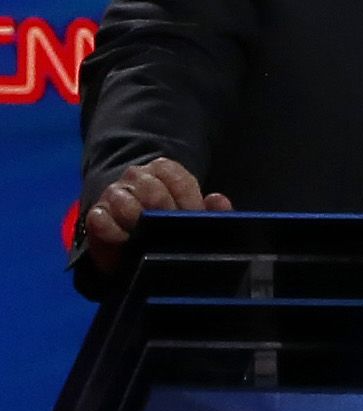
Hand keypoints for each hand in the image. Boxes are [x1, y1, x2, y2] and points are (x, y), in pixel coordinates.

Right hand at [82, 157, 227, 257]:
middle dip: (164, 214)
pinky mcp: (96, 213)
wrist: (132, 235)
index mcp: (165, 171)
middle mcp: (137, 177)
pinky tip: (123, 239)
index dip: (189, 200)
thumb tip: (217, 200)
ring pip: (124, 201)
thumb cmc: (169, 223)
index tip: (194, 218)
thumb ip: (212, 210)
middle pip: (152, 191)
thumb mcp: (192, 215)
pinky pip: (99, 217)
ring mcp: (114, 193)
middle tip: (172, 233)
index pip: (178, 178)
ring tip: (147, 236)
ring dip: (137, 220)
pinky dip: (110, 230)